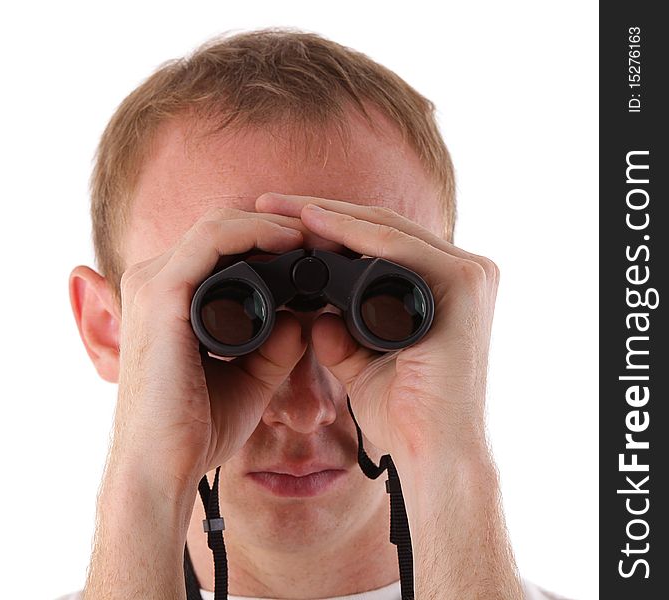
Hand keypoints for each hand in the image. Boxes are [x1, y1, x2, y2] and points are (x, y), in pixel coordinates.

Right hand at [112, 208, 313, 493]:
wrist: (160, 468)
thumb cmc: (197, 427)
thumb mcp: (249, 378)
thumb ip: (275, 346)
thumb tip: (304, 320)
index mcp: (173, 297)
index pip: (223, 245)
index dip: (271, 237)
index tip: (318, 250)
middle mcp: (157, 280)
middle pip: (224, 226)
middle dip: (278, 224)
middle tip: (325, 236)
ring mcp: (154, 283)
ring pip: (220, 223)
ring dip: (272, 223)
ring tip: (316, 236)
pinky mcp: (161, 293)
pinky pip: (212, 239)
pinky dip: (255, 232)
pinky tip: (291, 242)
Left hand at [256, 193, 499, 465]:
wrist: (435, 453)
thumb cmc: (404, 414)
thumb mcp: (364, 363)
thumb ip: (342, 336)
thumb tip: (312, 319)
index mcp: (441, 286)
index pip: (378, 242)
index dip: (327, 229)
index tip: (275, 225)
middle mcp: (461, 272)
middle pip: (380, 228)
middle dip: (318, 213)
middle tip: (266, 204)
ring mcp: (469, 273)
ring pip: (385, 228)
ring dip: (328, 215)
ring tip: (276, 208)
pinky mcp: (465, 281)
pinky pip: (398, 246)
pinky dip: (353, 231)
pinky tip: (312, 222)